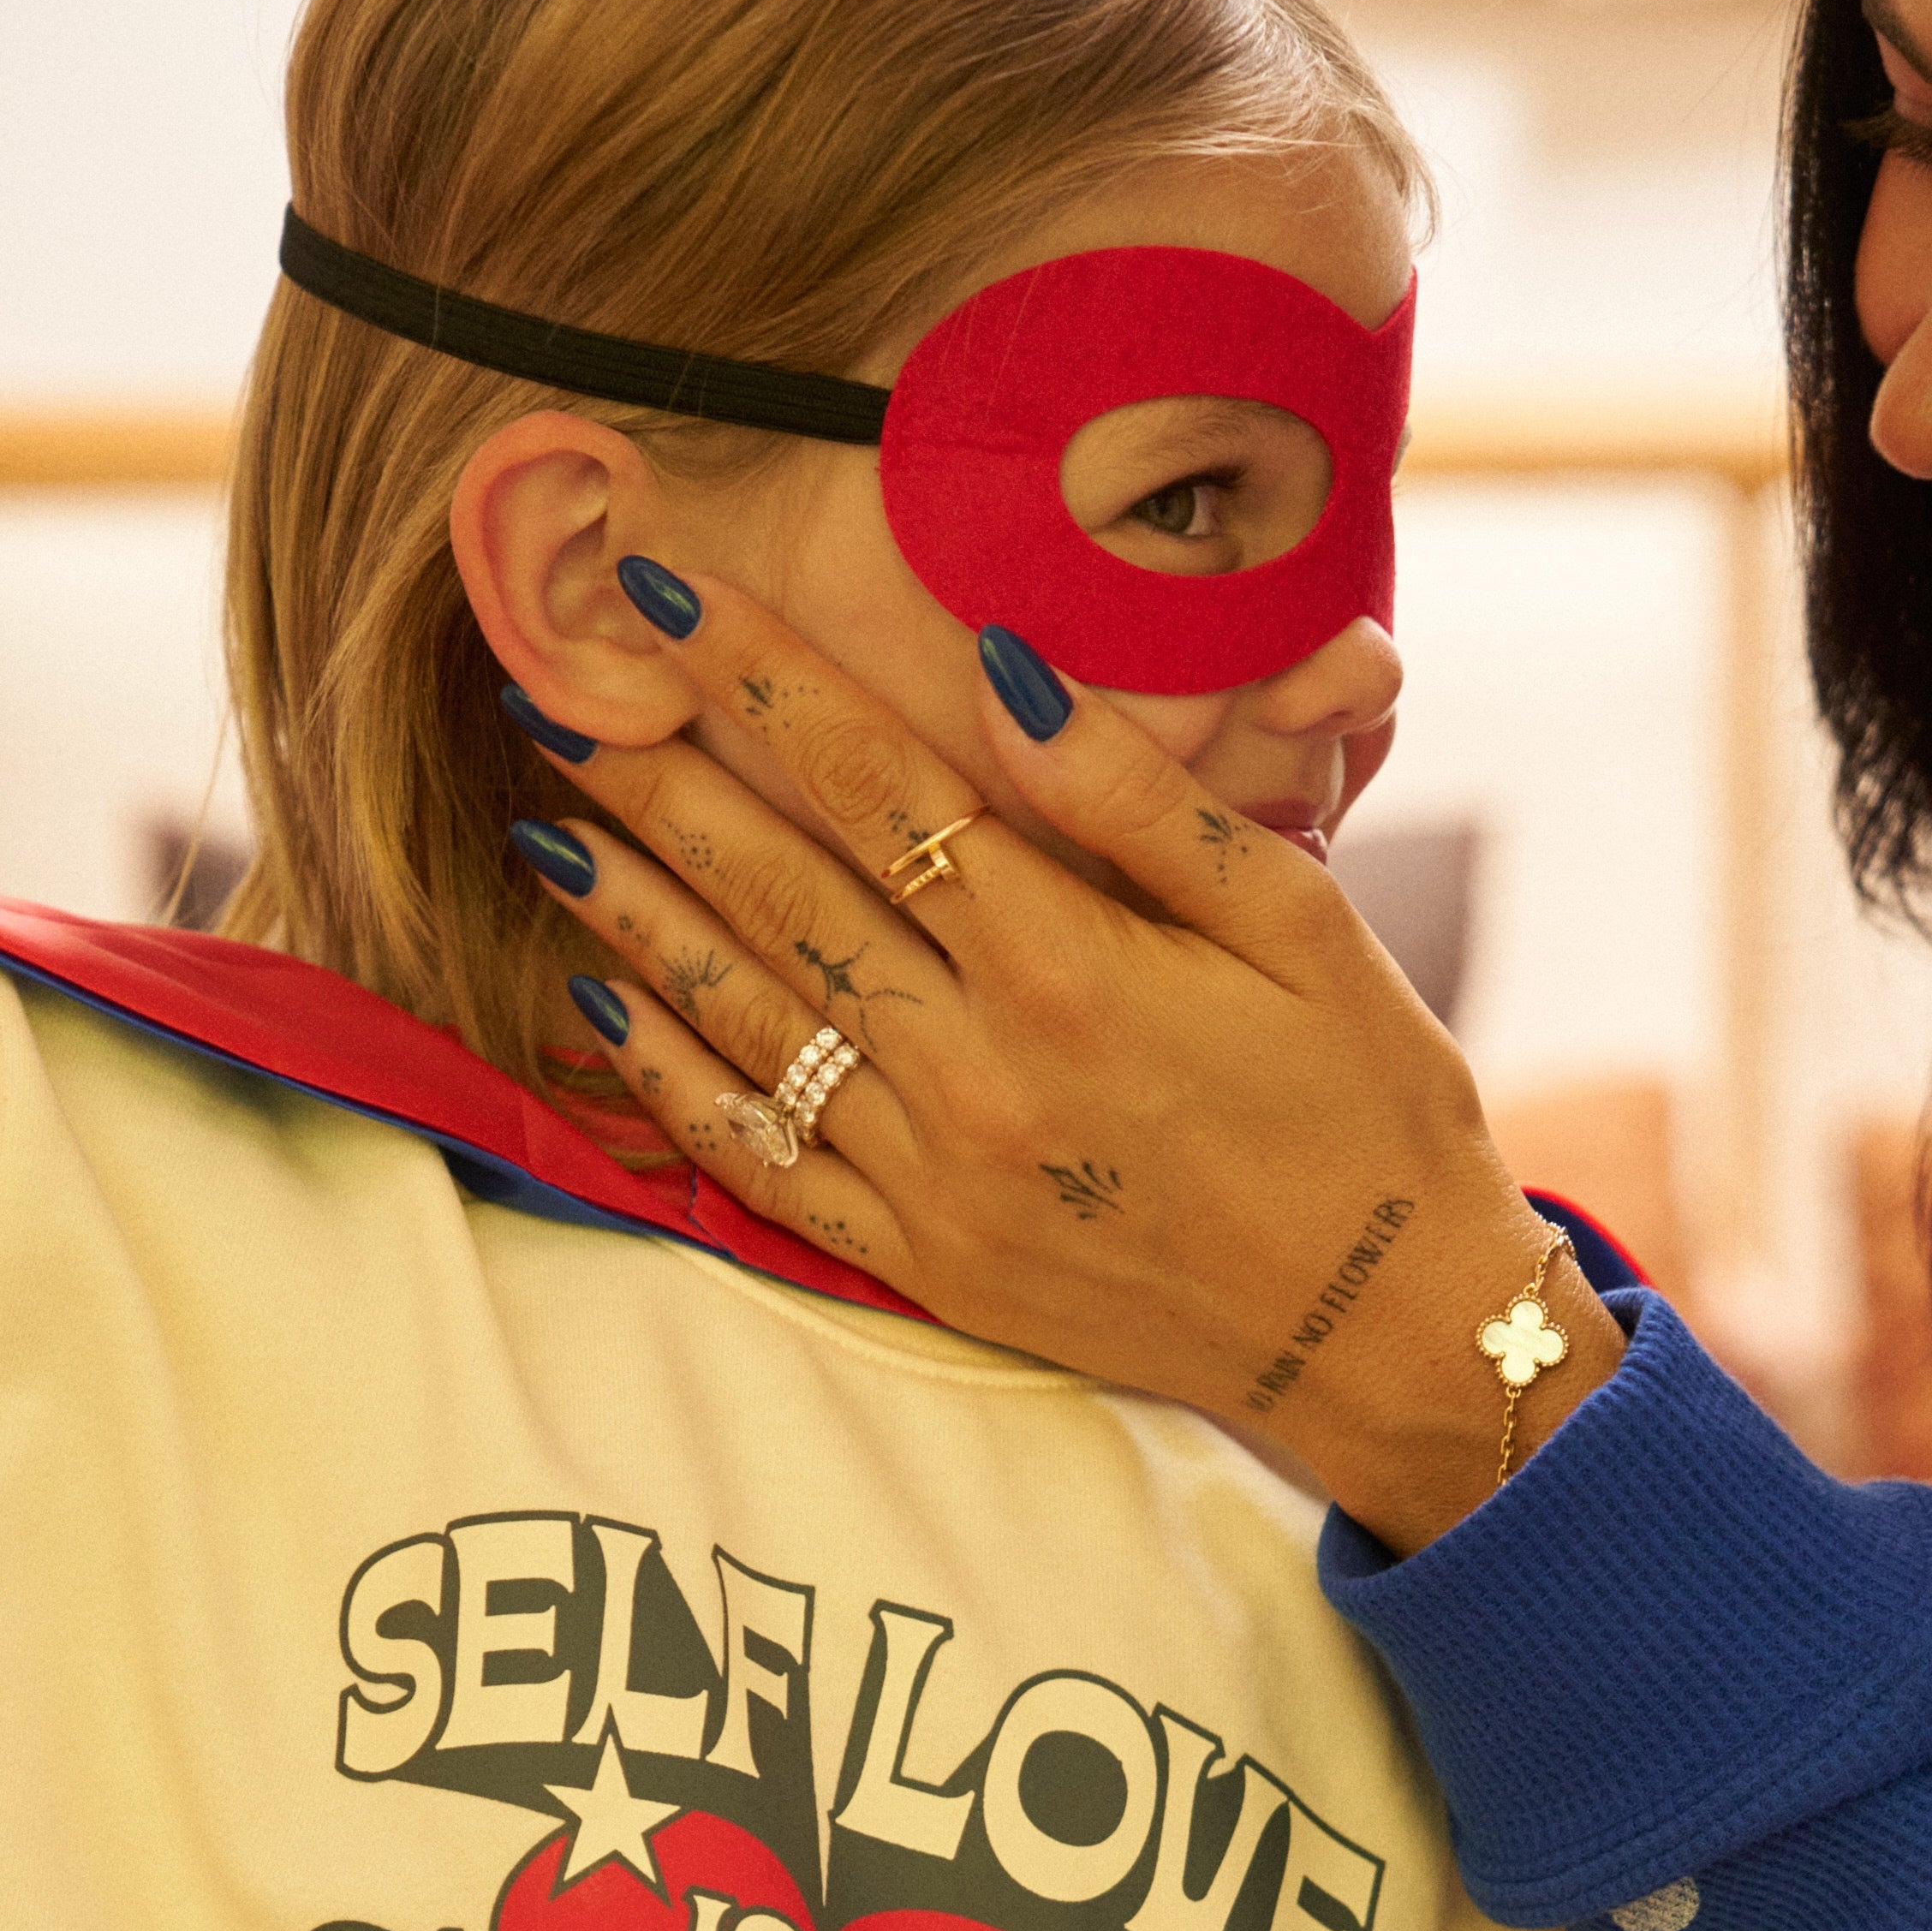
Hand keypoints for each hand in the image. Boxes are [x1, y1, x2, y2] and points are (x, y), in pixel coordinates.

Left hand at [504, 570, 1625, 1553]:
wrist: (1389, 1333)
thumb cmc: (1367, 1109)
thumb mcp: (1296, 921)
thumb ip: (1137, 801)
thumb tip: (1004, 668)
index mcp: (1071, 961)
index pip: (878, 781)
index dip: (761, 680)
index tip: (663, 598)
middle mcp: (982, 1066)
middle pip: (780, 887)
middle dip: (656, 779)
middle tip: (544, 690)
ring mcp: (941, 1176)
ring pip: (747, 1018)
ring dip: (634, 915)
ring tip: (542, 826)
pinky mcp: (929, 1264)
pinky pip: (765, 1166)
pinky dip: (675, 1085)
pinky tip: (605, 1007)